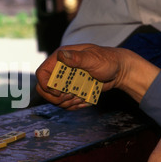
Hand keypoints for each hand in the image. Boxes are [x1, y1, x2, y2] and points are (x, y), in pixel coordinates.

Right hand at [35, 44, 159, 109]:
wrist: (119, 71)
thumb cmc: (108, 60)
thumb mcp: (94, 59)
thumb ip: (77, 58)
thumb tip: (62, 55)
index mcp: (61, 58)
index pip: (42, 73)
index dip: (45, 85)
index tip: (58, 92)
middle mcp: (60, 69)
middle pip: (44, 88)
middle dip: (55, 97)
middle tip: (69, 97)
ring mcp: (65, 81)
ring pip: (54, 98)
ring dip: (66, 103)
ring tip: (80, 97)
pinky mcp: (71, 90)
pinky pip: (65, 103)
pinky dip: (73, 106)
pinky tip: (84, 101)